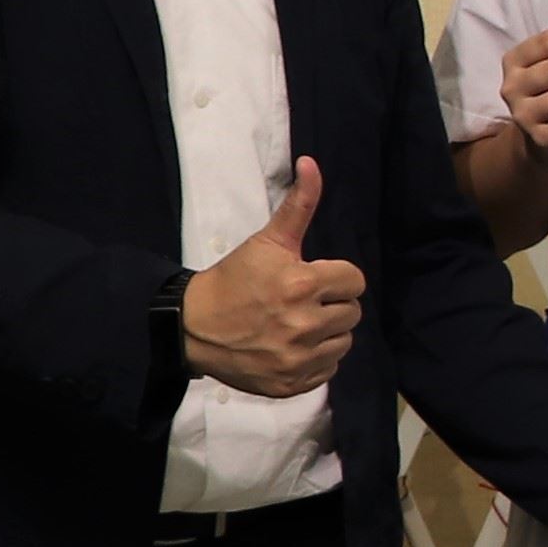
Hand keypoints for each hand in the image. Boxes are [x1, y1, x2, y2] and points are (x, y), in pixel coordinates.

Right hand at [182, 157, 362, 398]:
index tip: (312, 278)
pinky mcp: (292, 383)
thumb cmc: (234, 280)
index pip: (355, 281)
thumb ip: (299, 205)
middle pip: (353, 312)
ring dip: (328, 332)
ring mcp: (298, 358)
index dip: (336, 277)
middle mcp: (304, 324)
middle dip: (332, 303)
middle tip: (302, 301)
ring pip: (344, 342)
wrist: (192, 327)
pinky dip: (316, 360)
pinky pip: (328, 370)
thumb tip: (312, 163)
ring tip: (298, 323)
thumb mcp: (267, 241)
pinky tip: (292, 347)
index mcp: (302, 285)